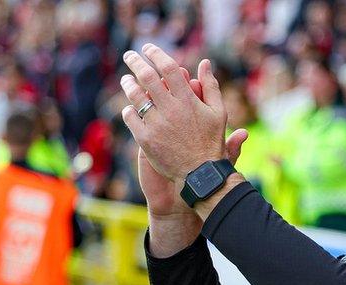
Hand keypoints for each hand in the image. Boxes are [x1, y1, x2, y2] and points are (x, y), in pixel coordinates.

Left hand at [120, 44, 226, 184]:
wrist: (201, 174)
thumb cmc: (212, 142)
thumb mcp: (218, 112)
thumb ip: (211, 86)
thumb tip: (205, 62)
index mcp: (188, 101)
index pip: (168, 68)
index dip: (156, 54)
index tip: (148, 48)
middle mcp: (171, 110)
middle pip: (147, 76)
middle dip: (135, 62)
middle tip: (130, 55)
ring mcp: (156, 125)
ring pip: (135, 96)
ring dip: (128, 84)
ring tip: (126, 80)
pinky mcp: (145, 140)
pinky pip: (130, 117)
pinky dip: (129, 110)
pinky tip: (131, 107)